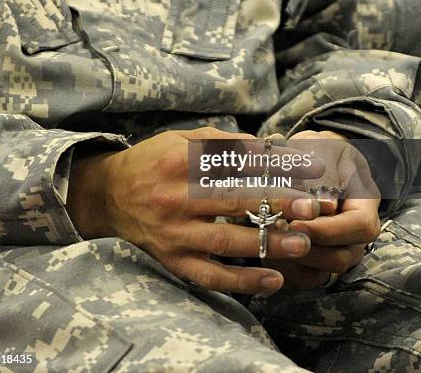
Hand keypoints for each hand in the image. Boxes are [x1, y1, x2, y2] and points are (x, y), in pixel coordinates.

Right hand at [66, 128, 323, 294]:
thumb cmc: (149, 162)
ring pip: (225, 242)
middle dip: (275, 206)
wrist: (108, 195)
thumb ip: (218, 141)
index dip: (272, 168)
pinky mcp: (172, 259)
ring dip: (265, 244)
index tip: (305, 172)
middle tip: (312, 209)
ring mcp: (173, 233)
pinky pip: (209, 275)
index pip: (233, 166)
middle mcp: (174, 198)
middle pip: (233, 203)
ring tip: (302, 244)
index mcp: (178, 163)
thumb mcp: (177, 139)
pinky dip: (241, 280)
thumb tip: (262, 144)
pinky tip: (272, 280)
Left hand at [265, 130, 380, 288]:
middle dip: (304, 248)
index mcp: (365, 205)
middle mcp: (355, 236)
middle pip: (340, 257)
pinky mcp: (314, 262)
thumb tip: (327, 206)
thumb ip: (321, 173)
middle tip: (273, 232)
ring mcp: (336, 252)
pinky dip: (282, 269)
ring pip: (320, 273)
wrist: (312, 158)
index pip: (359, 227)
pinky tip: (263, 248)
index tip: (297, 222)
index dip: (328, 230)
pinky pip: (302, 278)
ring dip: (290, 261)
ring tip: (264, 240)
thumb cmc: (318, 151)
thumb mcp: (321, 149)